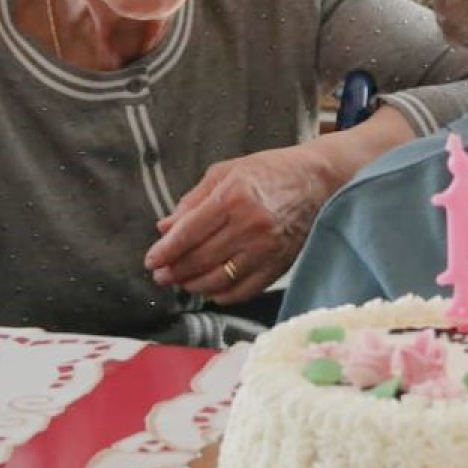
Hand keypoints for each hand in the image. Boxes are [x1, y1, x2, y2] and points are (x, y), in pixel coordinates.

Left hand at [143, 143, 336, 304]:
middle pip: (200, 259)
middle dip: (175, 271)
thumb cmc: (268, 171)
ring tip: (182, 283)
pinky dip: (223, 295)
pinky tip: (211, 290)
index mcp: (233, 197)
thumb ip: (193, 200)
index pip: (189, 233)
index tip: (151, 261)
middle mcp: (250, 225)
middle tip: (161, 276)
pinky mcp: (279, 264)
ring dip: (194, 285)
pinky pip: (244, 290)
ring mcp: (266, 248)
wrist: (316, 181)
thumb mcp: (226, 172)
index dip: (165, 251)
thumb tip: (164, 227)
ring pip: (219, 279)